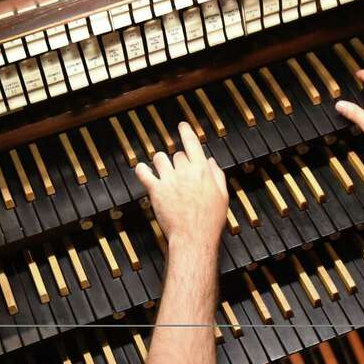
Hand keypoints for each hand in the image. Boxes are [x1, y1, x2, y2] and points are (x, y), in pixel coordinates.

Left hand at [135, 122, 228, 255]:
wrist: (194, 237)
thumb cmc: (209, 220)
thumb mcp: (222, 196)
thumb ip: (216, 175)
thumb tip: (210, 162)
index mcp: (202, 171)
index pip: (192, 143)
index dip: (186, 131)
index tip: (182, 125)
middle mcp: (184, 172)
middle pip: (177, 154)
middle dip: (178, 161)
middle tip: (180, 172)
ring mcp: (169, 180)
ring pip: (160, 158)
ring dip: (161, 162)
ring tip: (162, 170)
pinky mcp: (156, 190)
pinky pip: (143, 173)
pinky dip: (141, 169)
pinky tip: (141, 169)